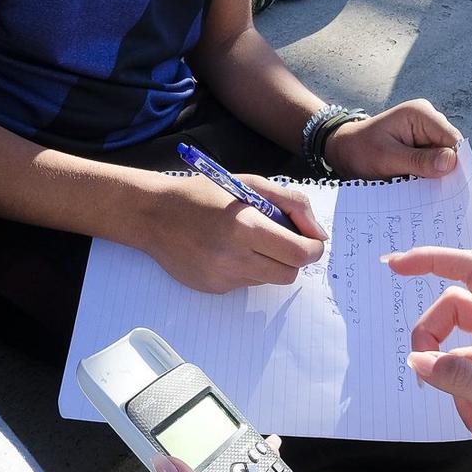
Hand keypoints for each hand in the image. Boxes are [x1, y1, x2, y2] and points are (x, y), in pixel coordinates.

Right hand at [137, 173, 326, 293]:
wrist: (153, 214)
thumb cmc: (203, 194)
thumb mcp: (250, 184)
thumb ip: (291, 204)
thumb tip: (318, 234)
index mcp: (245, 227)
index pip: (299, 253)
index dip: (312, 248)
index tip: (309, 240)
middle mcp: (234, 258)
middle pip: (289, 274)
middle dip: (293, 258)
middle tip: (281, 239)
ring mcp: (222, 277)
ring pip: (268, 280)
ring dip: (268, 262)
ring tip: (245, 240)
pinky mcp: (213, 288)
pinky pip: (245, 283)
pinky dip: (246, 268)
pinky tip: (225, 250)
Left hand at [324, 99, 460, 179]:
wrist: (343, 152)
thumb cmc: (359, 150)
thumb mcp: (386, 158)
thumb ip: (418, 161)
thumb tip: (451, 162)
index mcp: (421, 114)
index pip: (452, 140)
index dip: (456, 164)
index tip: (452, 188)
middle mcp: (428, 120)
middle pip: (451, 150)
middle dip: (445, 171)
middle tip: (433, 193)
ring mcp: (426, 133)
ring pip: (444, 159)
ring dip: (436, 176)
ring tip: (420, 189)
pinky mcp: (422, 146)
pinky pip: (434, 164)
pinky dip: (428, 176)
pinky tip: (418, 186)